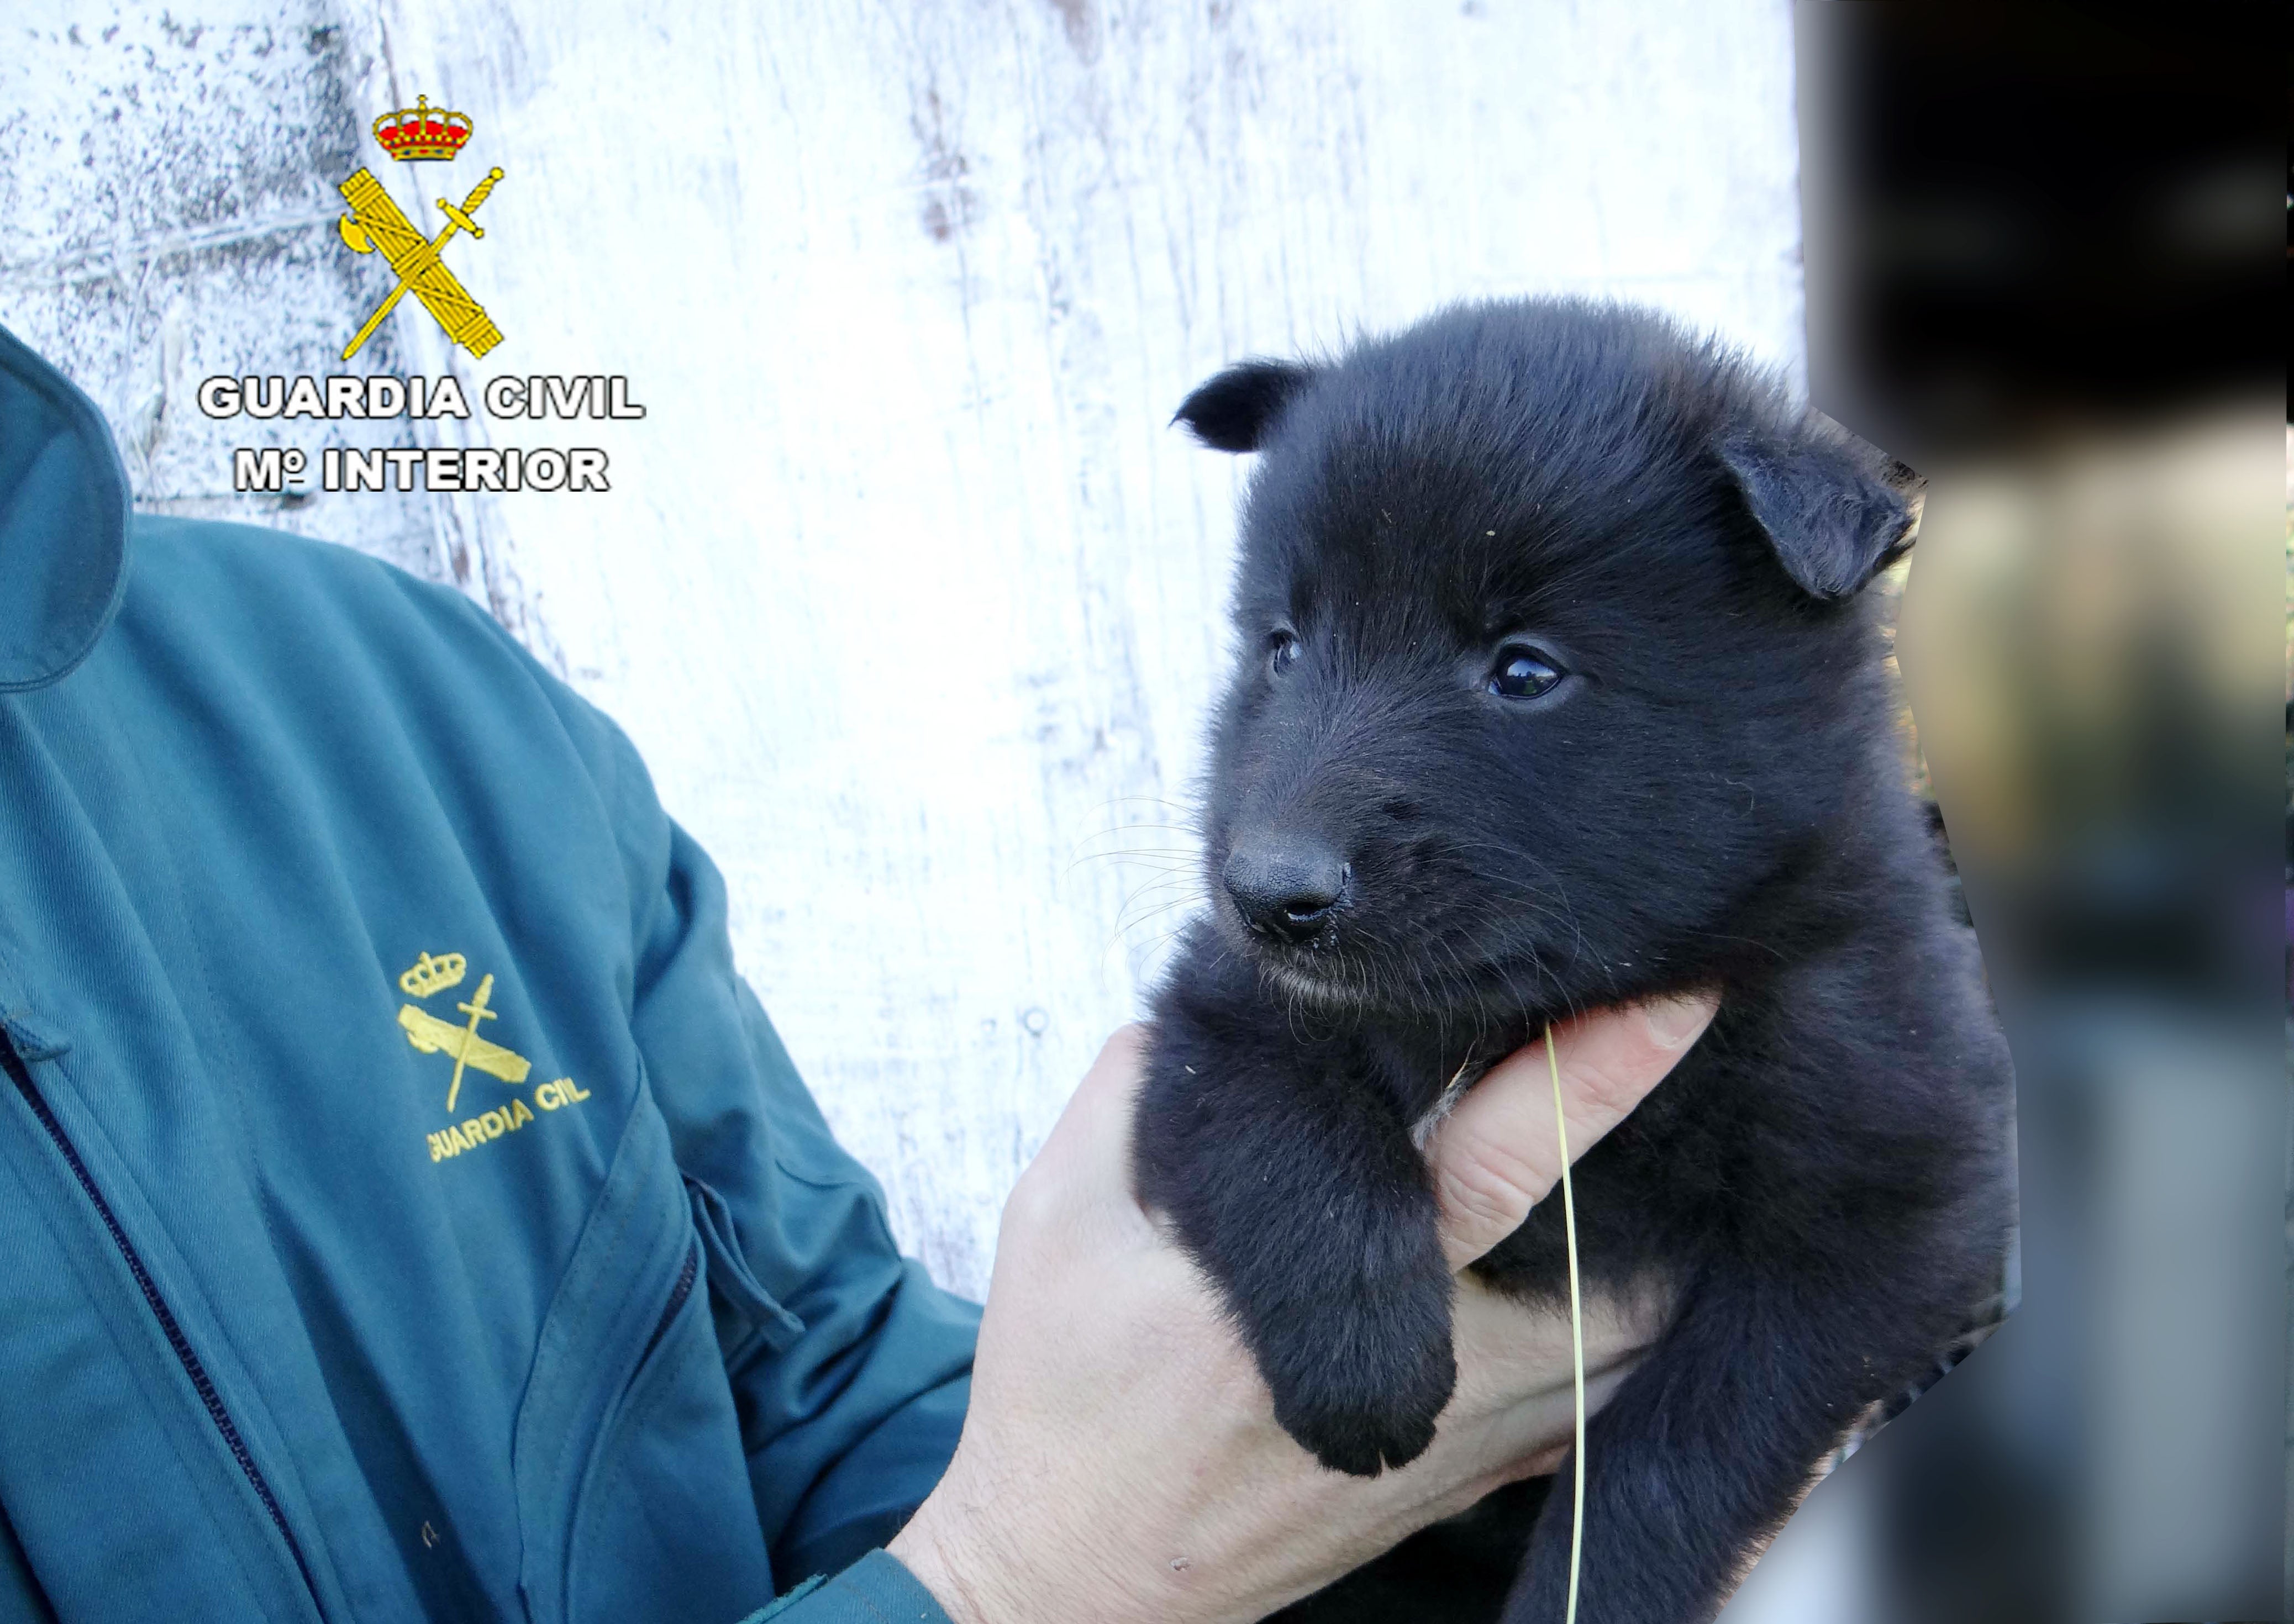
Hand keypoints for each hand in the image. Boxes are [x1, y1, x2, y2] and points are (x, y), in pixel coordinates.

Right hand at [889, 995, 1715, 1623]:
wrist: (1072, 1576)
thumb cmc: (1062, 1397)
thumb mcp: (1059, 1218)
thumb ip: (1133, 1084)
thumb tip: (1214, 987)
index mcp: (1323, 1295)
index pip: (1496, 1162)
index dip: (1592, 1075)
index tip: (1676, 997)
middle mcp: (1432, 1380)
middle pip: (1620, 1263)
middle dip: (1673, 1160)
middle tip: (1689, 1042)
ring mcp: (1468, 1447)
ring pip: (1630, 1339)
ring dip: (1659, 1239)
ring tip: (1671, 1140)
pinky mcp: (1474, 1486)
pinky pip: (1598, 1401)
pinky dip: (1626, 1323)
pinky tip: (1613, 1255)